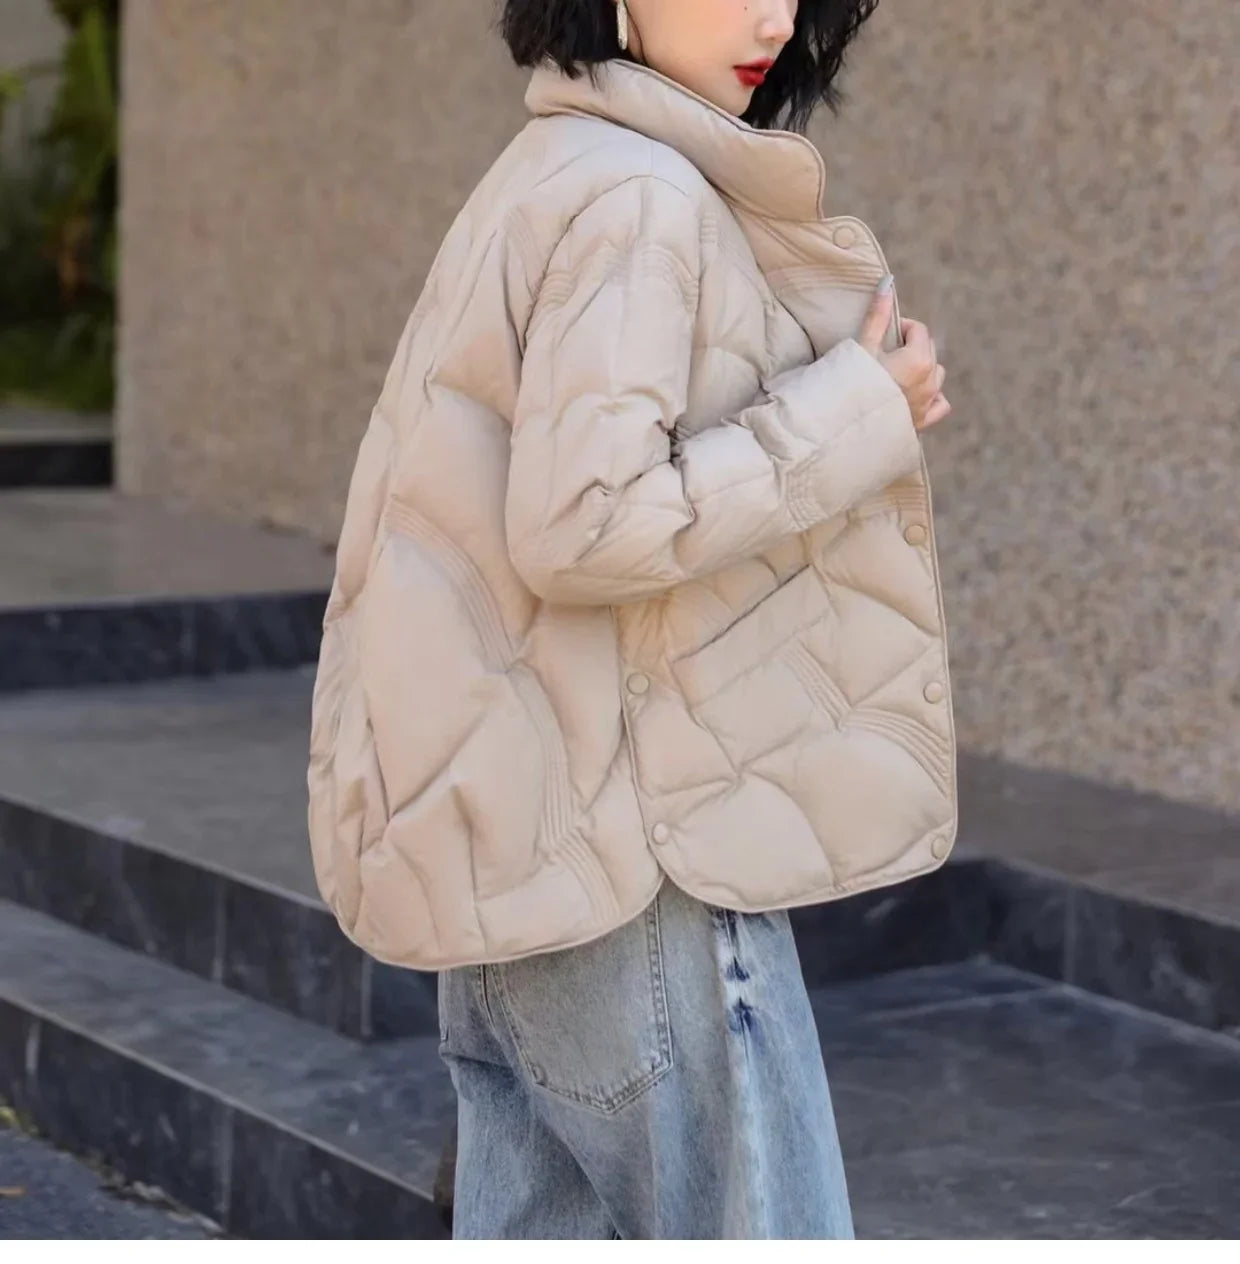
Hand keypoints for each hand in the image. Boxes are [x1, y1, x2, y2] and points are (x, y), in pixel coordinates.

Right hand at [856, 277, 951, 432]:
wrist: (844, 425)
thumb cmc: (852, 383)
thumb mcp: (863, 346)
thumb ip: (878, 315)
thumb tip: (888, 282)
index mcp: (919, 359)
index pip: (919, 330)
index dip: (900, 327)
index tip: (882, 334)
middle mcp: (930, 381)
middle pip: (929, 350)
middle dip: (911, 345)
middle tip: (884, 352)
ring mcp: (928, 402)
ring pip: (936, 375)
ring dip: (922, 368)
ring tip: (896, 372)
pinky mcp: (923, 421)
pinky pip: (939, 404)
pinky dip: (932, 396)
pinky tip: (916, 394)